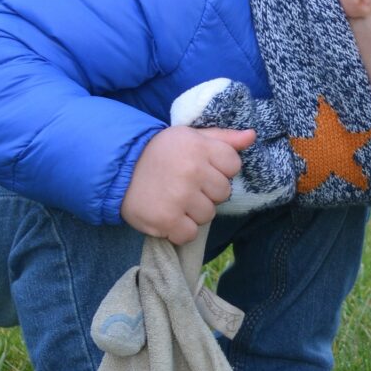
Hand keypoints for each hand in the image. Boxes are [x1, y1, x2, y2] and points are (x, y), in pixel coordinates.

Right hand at [120, 126, 255, 244]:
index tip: (201, 168)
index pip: (233, 165)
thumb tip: (251, 136)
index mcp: (199, 147)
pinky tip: (168, 216)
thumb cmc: (160, 152)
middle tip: (185, 185)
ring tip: (175, 200)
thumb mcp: (190, 136)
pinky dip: (180, 230)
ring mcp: (180, 197)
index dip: (219, 170)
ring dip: (194, 212)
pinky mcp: (166, 220)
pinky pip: (190, 234)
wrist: (118, 169)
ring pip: (208, 215)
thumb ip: (223, 138)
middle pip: (223, 193)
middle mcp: (192, 171)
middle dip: (207, 192)